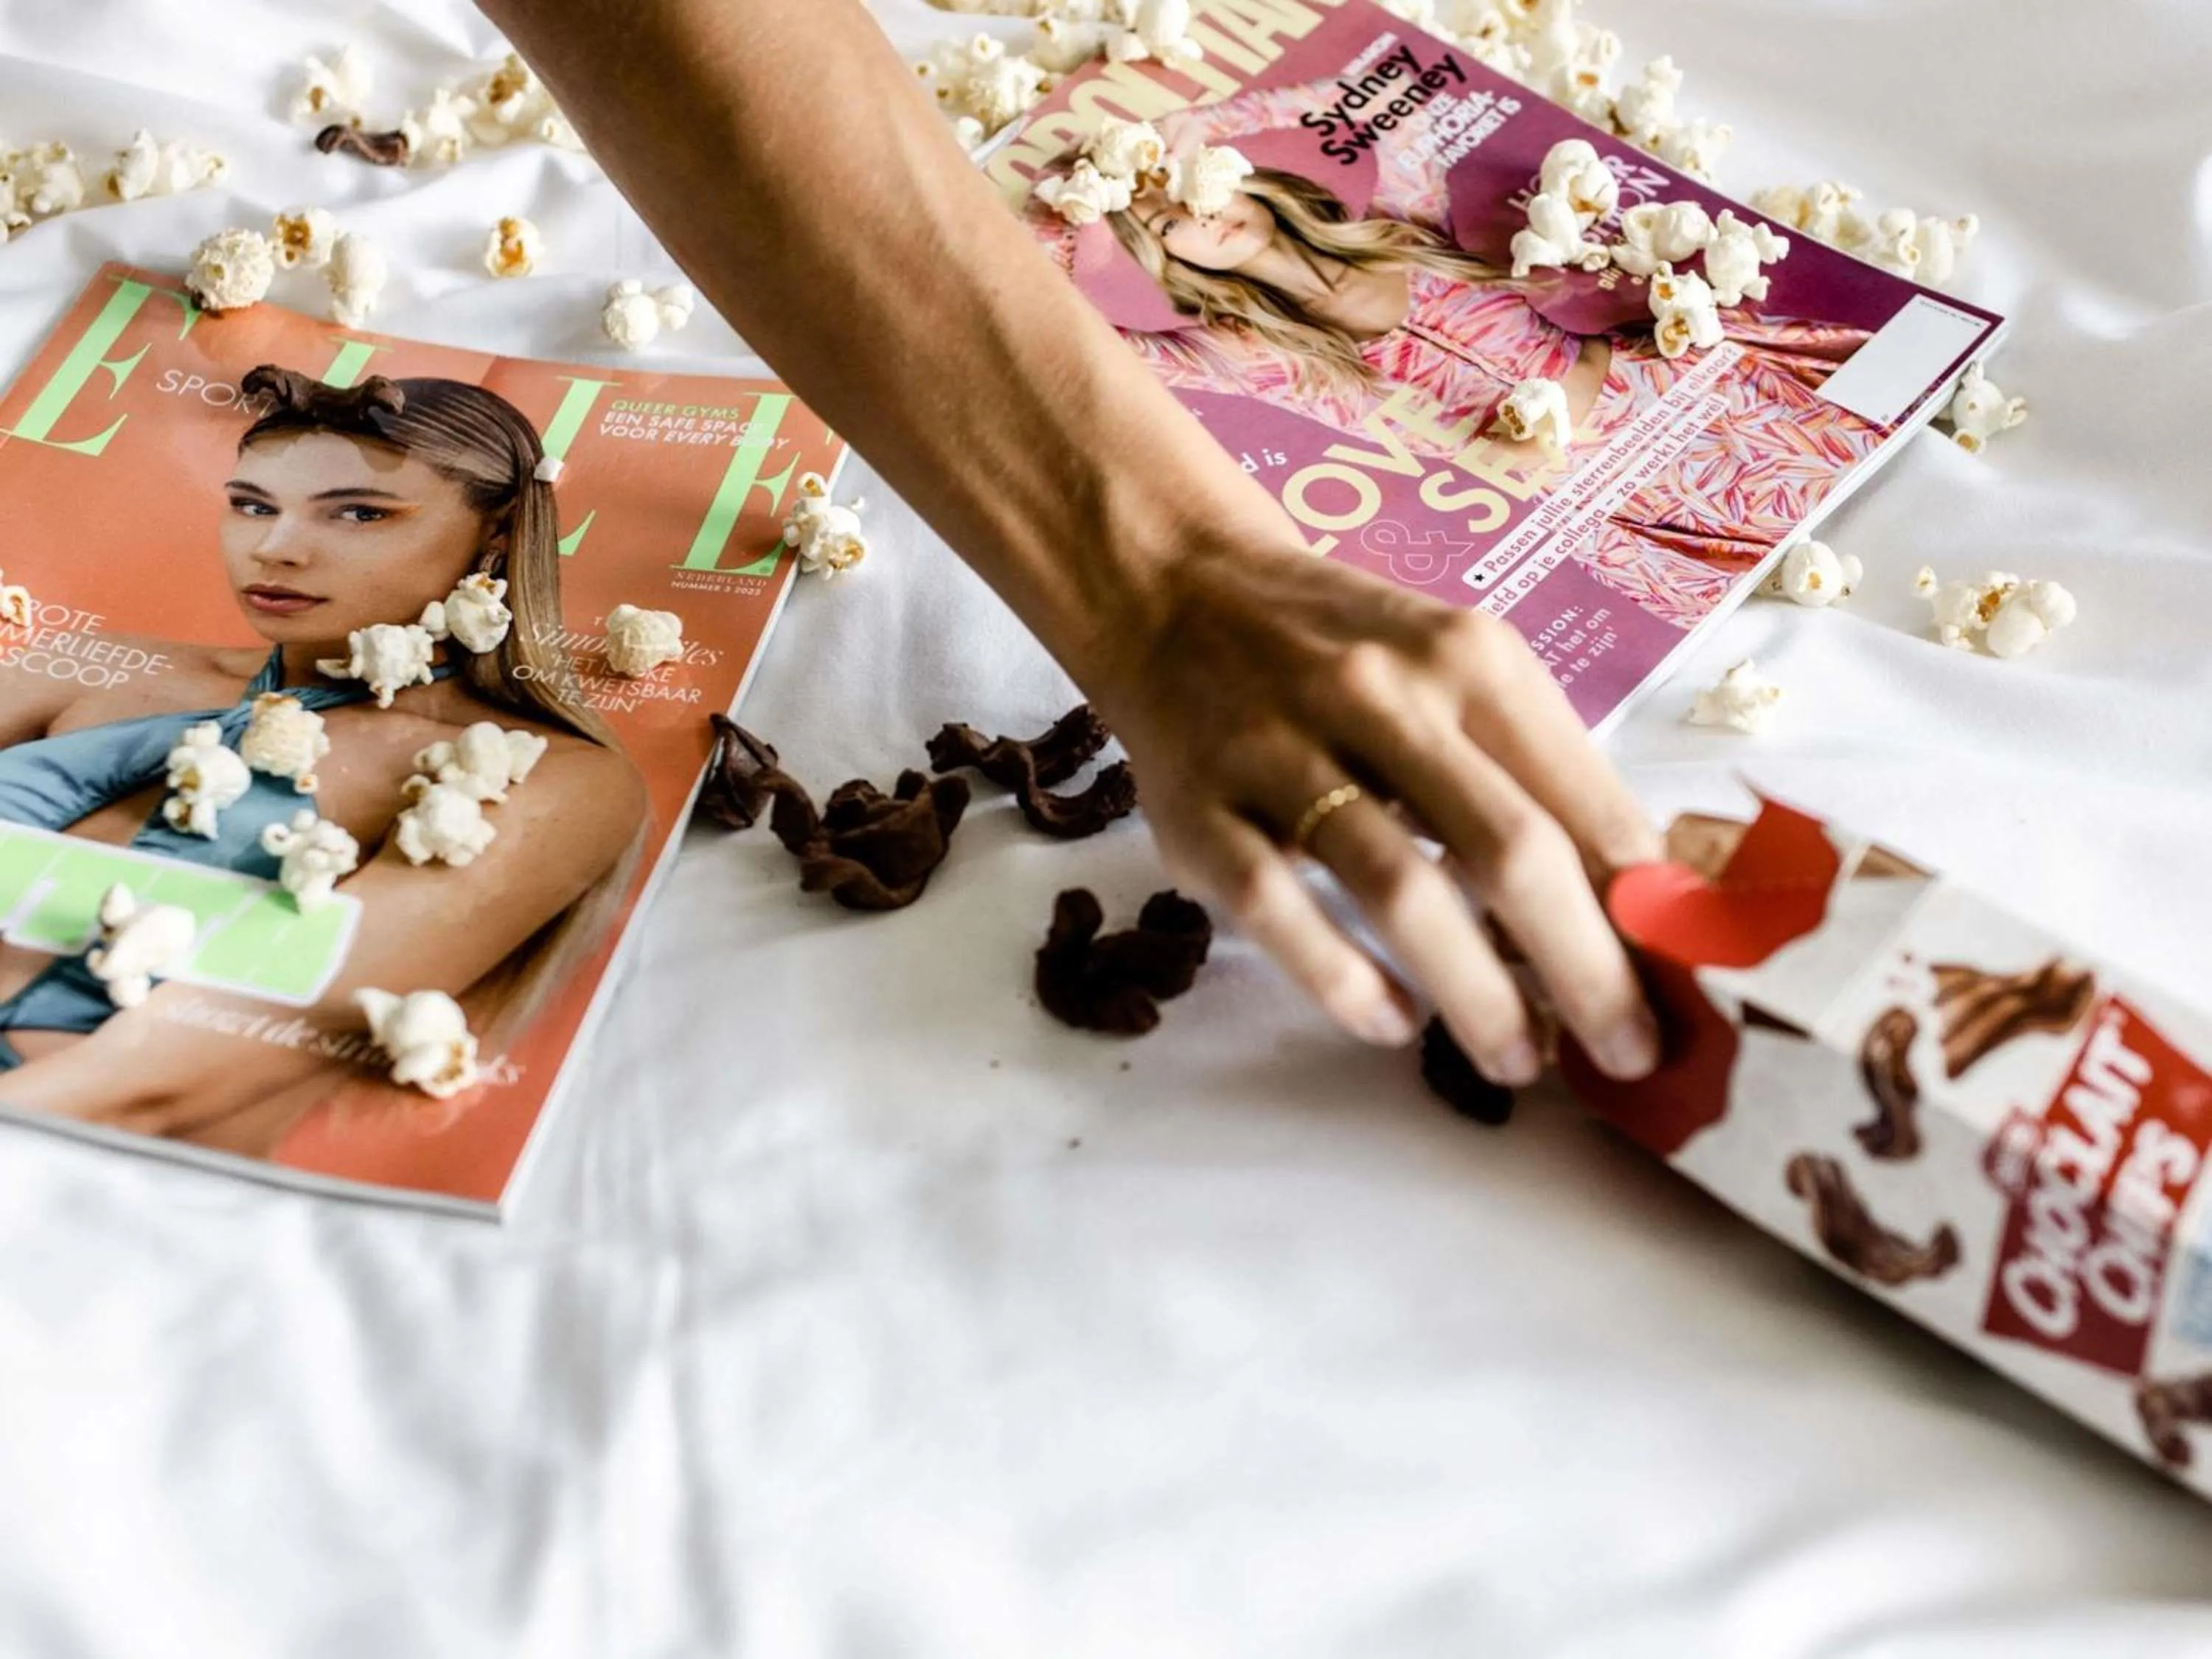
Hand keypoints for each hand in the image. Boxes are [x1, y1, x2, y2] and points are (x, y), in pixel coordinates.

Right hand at [1085, 535, 1663, 1083]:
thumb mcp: (1454, 670)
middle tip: (1625, 1054)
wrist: (1175, 591)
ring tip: (1519, 1060)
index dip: (1644, 910)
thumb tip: (1633, 909)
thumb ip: (1532, 772)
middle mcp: (1381, 695)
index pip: (1584, 800)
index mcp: (1470, 659)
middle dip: (1585, 971)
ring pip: (1399, 891)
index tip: (1684, 989)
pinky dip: (1343, 980)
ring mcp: (1281, 753)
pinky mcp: (1200, 810)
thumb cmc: (1343, 651)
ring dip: (1476, 995)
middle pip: (1509, 851)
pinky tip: (1392, 1023)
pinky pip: (1278, 910)